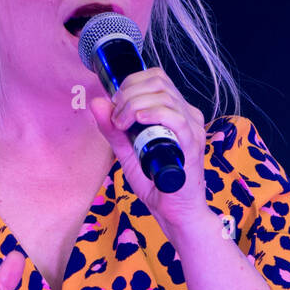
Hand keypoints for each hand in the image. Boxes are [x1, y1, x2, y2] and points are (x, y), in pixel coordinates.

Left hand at [88, 69, 208, 234]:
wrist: (174, 212)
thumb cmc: (155, 183)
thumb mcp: (127, 152)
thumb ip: (112, 130)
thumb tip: (97, 102)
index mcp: (175, 111)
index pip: (156, 77)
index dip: (131, 83)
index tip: (115, 106)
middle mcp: (187, 114)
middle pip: (159, 81)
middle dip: (129, 93)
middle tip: (116, 117)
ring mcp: (192, 127)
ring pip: (164, 96)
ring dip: (135, 104)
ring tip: (123, 124)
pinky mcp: (192, 143)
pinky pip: (176, 118)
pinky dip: (153, 113)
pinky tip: (137, 120)